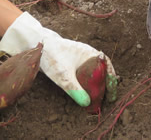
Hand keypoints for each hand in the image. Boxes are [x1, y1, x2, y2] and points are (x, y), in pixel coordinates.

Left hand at [0, 12, 116, 106]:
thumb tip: (86, 103)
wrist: (37, 46)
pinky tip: (85, 92)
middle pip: (102, 69)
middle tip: (108, 99)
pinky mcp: (73, 63)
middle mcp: (87, 54)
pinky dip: (89, 82)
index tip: (113, 92)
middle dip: (106, 84)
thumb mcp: (63, 75)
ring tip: (98, 98)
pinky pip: (86, 73)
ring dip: (98, 84)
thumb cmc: (52, 56)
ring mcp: (80, 58)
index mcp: (89, 53)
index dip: (112, 78)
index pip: (107, 65)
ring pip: (94, 71)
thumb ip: (74, 88)